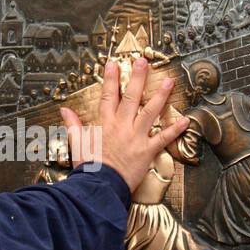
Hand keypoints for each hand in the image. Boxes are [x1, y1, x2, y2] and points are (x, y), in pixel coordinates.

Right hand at [59, 58, 189, 191]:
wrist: (99, 187)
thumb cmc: (89, 168)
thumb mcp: (77, 144)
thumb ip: (73, 124)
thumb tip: (64, 110)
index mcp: (105, 124)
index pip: (108, 96)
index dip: (110, 79)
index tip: (114, 64)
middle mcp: (121, 127)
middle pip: (131, 97)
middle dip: (137, 78)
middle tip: (144, 61)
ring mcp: (136, 137)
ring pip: (150, 112)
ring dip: (160, 96)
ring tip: (168, 81)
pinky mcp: (146, 151)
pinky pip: (163, 138)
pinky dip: (174, 130)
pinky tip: (185, 120)